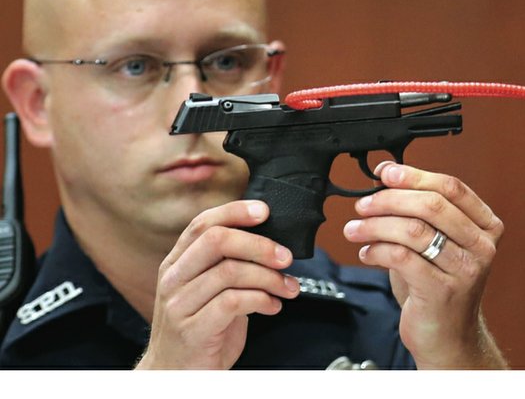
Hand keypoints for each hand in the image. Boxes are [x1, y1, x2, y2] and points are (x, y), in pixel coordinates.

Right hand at [135, 200, 299, 368]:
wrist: (175, 375)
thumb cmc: (200, 329)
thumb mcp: (209, 290)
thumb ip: (227, 265)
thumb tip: (269, 242)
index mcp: (177, 263)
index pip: (202, 224)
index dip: (234, 212)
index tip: (264, 211)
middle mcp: (174, 278)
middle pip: (217, 240)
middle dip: (259, 244)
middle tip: (285, 257)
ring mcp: (180, 304)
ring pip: (230, 271)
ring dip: (269, 277)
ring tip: (287, 288)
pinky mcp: (193, 329)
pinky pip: (233, 302)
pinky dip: (262, 300)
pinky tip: (273, 306)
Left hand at [343, 162, 506, 368]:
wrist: (448, 336)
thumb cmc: (437, 285)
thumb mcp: (435, 242)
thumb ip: (417, 212)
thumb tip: (386, 177)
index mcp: (485, 226)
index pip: (450, 187)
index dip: (414, 175)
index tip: (385, 173)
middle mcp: (481, 246)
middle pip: (431, 205)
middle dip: (389, 199)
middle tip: (363, 204)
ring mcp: (465, 270)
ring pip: (413, 230)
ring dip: (375, 225)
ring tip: (355, 229)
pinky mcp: (442, 291)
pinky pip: (401, 257)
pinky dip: (376, 250)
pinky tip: (366, 253)